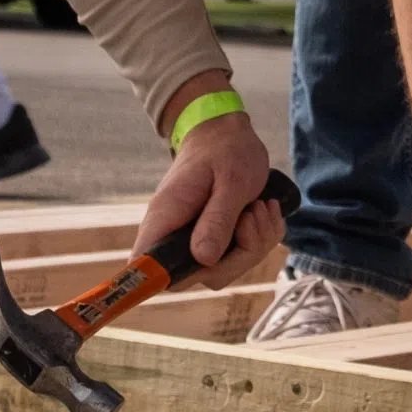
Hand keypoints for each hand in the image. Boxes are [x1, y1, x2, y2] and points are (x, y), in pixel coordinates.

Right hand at [139, 108, 284, 285]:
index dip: (161, 279)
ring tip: (260, 207)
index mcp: (166, 217)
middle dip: (240, 255)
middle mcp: (175, 233)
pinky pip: (240, 257)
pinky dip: (262, 237)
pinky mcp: (215, 239)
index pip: (146, 265)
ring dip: (256, 242)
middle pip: (200, 275)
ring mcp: (195, 238)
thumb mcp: (230, 182)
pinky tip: (264, 210)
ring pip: (224, 268)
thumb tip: (203, 259)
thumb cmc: (226, 151)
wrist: (228, 132)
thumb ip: (217, 219)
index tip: (200, 266)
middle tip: (252, 216)